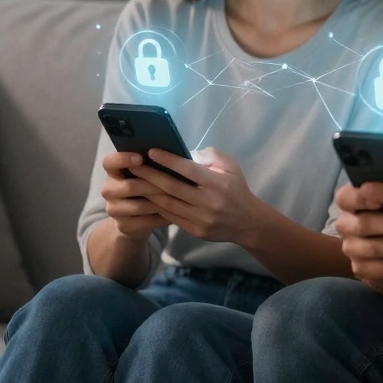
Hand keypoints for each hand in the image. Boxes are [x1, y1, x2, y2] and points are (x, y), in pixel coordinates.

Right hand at [99, 151, 180, 240]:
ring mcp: (113, 209)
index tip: (140, 157)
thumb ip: (151, 165)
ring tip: (179, 199)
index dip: (123, 159)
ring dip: (160, 202)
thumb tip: (173, 155)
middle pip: (130, 186)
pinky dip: (161, 217)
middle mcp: (108, 190)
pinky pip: (145, 221)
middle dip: (154, 184)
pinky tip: (175, 214)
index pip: (109, 162)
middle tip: (174, 183)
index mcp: (112, 172)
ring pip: (139, 205)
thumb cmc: (146, 189)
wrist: (136, 221)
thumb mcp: (145, 175)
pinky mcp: (123, 226)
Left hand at [130, 147, 265, 244]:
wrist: (248, 222)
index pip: (188, 170)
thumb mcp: (231, 166)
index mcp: (218, 183)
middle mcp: (209, 202)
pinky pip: (171, 217)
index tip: (151, 151)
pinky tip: (147, 198)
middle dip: (150, 175)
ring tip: (135, 181)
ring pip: (168, 204)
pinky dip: (157, 206)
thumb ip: (211, 156)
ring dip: (149, 192)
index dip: (168, 160)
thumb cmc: (237, 188)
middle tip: (134, 165)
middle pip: (172, 187)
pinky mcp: (196, 231)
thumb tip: (186, 154)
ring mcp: (201, 219)